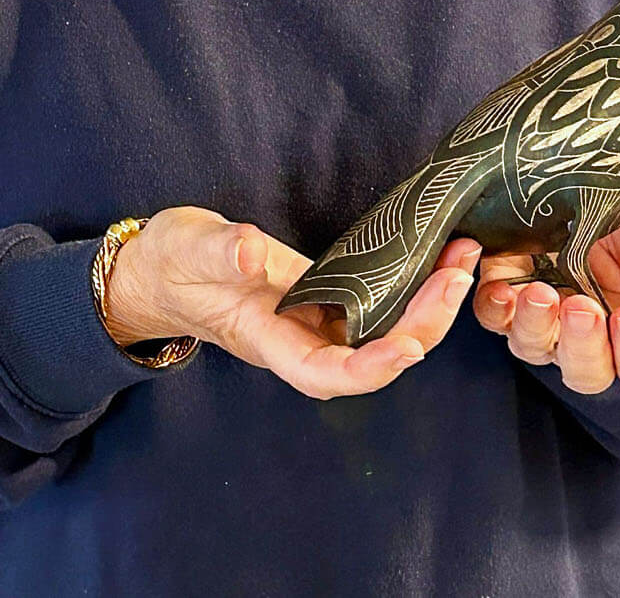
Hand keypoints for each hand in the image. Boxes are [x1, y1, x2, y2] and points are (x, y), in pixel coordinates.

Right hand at [105, 205, 483, 400]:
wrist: (157, 270)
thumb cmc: (171, 262)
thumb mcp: (189, 248)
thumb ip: (219, 253)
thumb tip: (249, 255)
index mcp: (267, 338)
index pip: (326, 370)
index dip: (371, 366)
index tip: (408, 344)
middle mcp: (298, 338)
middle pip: (371, 357)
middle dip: (422, 325)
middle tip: (457, 274)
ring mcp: (313, 321)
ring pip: (381, 333)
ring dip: (426, 306)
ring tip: (461, 260)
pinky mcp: (321, 298)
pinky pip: (374, 306)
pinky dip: (408, 287)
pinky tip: (432, 258)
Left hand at [455, 205, 619, 394]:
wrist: (563, 183)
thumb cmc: (612, 217)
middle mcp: (586, 337)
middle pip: (587, 372)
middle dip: (584, 346)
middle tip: (583, 309)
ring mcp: (541, 323)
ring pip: (534, 349)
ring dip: (536, 327)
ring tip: (540, 293)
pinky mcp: (501, 299)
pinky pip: (492, 317)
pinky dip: (495, 307)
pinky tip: (500, 288)